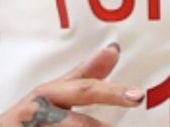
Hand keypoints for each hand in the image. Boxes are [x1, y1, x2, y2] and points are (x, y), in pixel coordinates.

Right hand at [0, 44, 143, 126]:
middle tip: (126, 114)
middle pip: (79, 124)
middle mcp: (39, 112)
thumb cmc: (30, 113)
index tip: (139, 96)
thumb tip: (113, 50)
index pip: (84, 91)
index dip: (112, 93)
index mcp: (49, 94)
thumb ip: (85, 74)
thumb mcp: (54, 91)